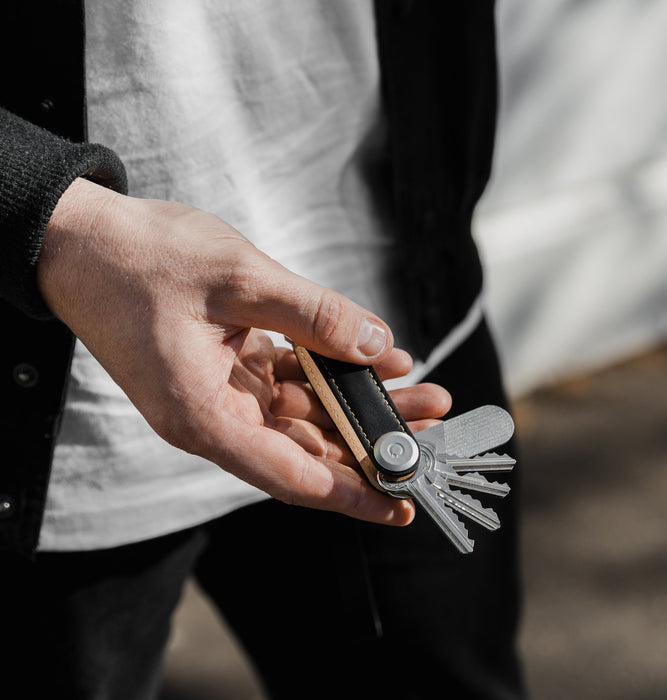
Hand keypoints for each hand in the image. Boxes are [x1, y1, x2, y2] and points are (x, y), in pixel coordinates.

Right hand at [38, 178, 450, 524]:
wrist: (84, 241)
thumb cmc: (142, 260)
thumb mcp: (237, 278)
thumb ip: (313, 314)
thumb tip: (378, 344)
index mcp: (204, 416)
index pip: (291, 474)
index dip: (351, 494)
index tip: (399, 506)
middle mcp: (214, 415)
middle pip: (309, 443)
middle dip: (373, 438)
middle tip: (433, 426)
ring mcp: (221, 391)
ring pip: (305, 411)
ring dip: (359, 401)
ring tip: (421, 392)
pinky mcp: (227, 365)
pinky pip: (289, 378)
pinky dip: (329, 369)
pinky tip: (374, 357)